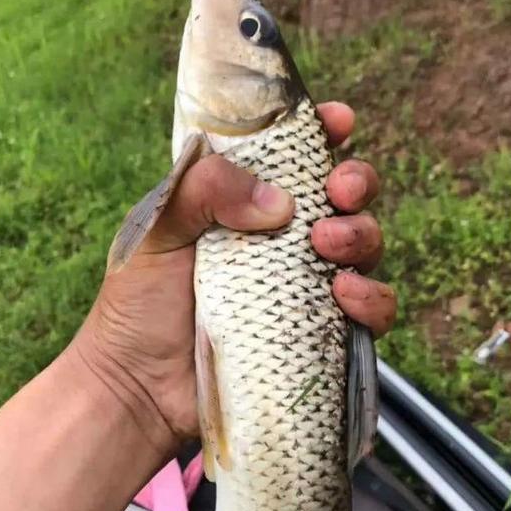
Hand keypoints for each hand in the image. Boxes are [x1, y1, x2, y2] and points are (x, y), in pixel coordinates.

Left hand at [72, 102, 395, 454]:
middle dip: (356, 182)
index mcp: (243, 203)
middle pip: (344, 196)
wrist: (138, 387)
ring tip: (327, 247)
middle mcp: (281, 238)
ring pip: (364, 245)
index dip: (324, 132)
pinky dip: (372, 298)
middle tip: (338, 192)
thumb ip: (203, 189)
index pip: (293, 156)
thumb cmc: (137, 305)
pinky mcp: (318, 330)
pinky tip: (345, 296)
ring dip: (362, 236)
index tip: (339, 123)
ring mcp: (302, 284)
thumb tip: (279, 201)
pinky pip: (369, 309)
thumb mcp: (156, 229)